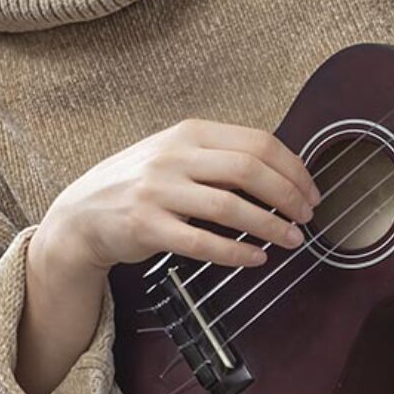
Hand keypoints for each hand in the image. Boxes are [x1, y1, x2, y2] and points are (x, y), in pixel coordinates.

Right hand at [28, 120, 319, 291]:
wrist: (82, 213)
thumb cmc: (138, 184)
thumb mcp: (174, 156)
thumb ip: (217, 158)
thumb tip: (280, 174)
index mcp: (187, 134)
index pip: (256, 143)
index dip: (293, 169)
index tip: (311, 191)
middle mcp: (172, 158)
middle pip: (249, 170)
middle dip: (289, 196)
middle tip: (307, 217)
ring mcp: (157, 192)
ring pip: (230, 207)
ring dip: (270, 226)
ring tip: (292, 239)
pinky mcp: (147, 227)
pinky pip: (202, 243)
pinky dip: (237, 253)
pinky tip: (256, 258)